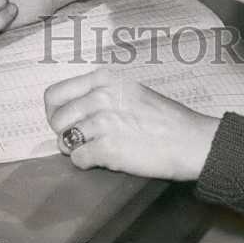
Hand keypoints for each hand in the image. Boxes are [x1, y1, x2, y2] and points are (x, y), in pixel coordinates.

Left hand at [45, 67, 219, 180]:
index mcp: (105, 79)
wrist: (189, 139)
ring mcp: (103, 122)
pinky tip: (104, 159)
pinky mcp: (107, 148)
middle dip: (64, 133)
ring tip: (95, 149)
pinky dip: (87, 163)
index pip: (55, 94)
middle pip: (56, 119)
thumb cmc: (163, 117)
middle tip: (81, 140)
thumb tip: (72, 110)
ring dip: (75, 149)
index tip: (64, 121)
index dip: (54, 111)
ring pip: (64, 140)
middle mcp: (101, 96)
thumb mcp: (130, 91)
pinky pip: (78, 160)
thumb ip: (101, 94)